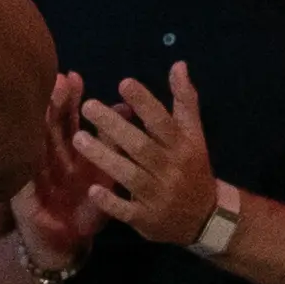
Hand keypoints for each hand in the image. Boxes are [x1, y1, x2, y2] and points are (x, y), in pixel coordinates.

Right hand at [11, 72, 105, 266]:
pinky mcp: (23, 199)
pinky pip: (22, 184)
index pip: (65, 120)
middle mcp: (48, 161)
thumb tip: (126, 108)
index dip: (68, 99)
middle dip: (51, 105)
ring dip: (34, 130)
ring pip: (32, 148)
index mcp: (68, 154)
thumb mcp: (102, 176)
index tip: (74, 77)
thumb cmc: (83, 210)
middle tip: (57, 82)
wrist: (64, 246)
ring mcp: (32, 178)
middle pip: (47, 127)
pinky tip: (22, 157)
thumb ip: (112, 144)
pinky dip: (22, 172)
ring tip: (39, 108)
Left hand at [71, 62, 222, 245]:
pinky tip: (92, 189)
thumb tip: (178, 64)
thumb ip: (184, 101)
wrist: (206, 219)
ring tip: (78, 139)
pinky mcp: (146, 219)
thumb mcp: (194, 135)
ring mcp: (158, 196)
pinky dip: (111, 202)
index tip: (123, 82)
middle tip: (88, 106)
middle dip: (115, 126)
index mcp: (182, 146)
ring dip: (105, 158)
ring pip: (130, 176)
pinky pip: (127, 210)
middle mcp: (170, 169)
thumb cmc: (192, 168)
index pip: (163, 121)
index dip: (145, 102)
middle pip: (141, 146)